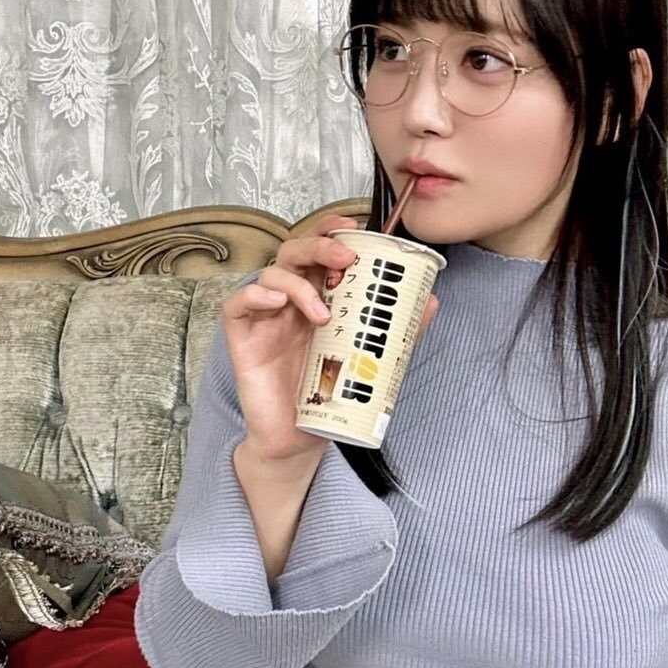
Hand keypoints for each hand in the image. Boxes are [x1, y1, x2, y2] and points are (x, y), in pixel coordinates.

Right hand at [220, 216, 438, 465]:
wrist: (300, 438)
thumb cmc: (328, 393)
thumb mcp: (367, 357)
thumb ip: (396, 329)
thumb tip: (431, 301)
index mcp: (317, 297)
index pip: (319, 250)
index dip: (331, 231)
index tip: (354, 229)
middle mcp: (290, 301)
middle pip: (294, 252)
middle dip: (319, 246)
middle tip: (345, 259)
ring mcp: (265, 317)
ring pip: (270, 273)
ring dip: (298, 283)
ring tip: (322, 314)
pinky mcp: (242, 338)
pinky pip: (237, 304)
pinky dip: (255, 294)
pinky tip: (276, 302)